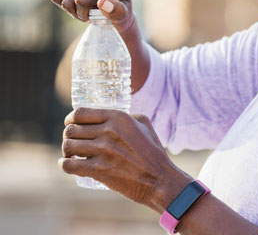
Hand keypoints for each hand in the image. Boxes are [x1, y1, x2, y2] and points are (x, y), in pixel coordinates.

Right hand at [43, 0, 134, 33]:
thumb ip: (116, 11)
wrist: (113, 3)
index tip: (92, 16)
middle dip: (75, 12)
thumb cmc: (119, 12)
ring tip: (80, 6)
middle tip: (86, 13)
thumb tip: (102, 2)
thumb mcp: (123, 16)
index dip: (83, 13)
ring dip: (66, 6)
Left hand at [60, 108, 191, 212]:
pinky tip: (66, 164)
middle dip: (69, 136)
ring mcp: (102, 150)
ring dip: (66, 150)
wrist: (159, 179)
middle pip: (72, 129)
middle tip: (73, 142)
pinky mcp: (98, 170)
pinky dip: (64, 164)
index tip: (70, 123)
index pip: (80, 113)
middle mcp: (108, 131)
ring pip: (68, 146)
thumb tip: (111, 117)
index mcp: (118, 117)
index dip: (71, 118)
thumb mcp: (144, 124)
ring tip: (71, 154)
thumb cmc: (153, 151)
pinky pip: (69, 165)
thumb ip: (128, 116)